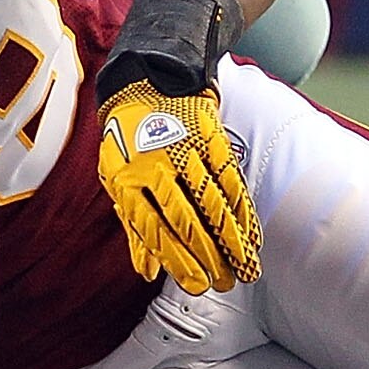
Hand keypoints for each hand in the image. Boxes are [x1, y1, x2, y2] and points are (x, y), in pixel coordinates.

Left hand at [94, 77, 259, 294]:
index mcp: (127, 181)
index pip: (155, 230)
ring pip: (214, 204)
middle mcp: (156, 167)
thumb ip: (134, 225)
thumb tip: (148, 271)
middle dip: (210, 258)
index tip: (196, 284)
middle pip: (187, 221)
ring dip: (233, 240)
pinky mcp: (210, 140)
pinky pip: (231, 181)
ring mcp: (186, 152)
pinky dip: (243, 211)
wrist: (144, 83)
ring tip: (246, 268)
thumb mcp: (117, 180)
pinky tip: (252, 235)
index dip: (178, 261)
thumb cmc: (127, 140)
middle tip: (226, 283)